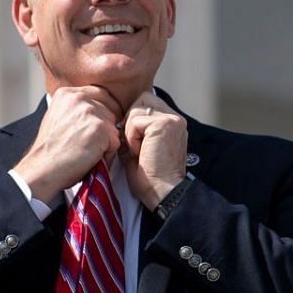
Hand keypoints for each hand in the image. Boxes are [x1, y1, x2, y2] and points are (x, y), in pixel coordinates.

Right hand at [14, 86, 122, 201]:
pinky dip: (107, 154)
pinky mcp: (101, 129)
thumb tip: (93, 111)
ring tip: (86, 152)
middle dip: (105, 128)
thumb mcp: (56, 118)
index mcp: (67, 94)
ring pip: (113, 127)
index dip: (102, 111)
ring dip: (105, 142)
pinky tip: (90, 158)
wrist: (43, 168)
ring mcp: (91, 112)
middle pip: (109, 110)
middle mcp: (79, 99)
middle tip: (90, 143)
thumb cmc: (48, 151)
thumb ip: (74, 109)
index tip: (98, 125)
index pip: (99, 94)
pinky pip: (115, 142)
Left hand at [120, 91, 187, 208]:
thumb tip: (117, 120)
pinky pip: (135, 120)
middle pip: (141, 99)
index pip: (145, 103)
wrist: (162, 193)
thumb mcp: (137, 148)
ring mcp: (172, 119)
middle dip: (131, 121)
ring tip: (138, 150)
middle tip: (133, 146)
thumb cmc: (150, 178)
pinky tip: (140, 153)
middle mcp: (175, 118)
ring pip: (136, 108)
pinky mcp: (165, 124)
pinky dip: (131, 138)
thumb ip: (132, 130)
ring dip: (130, 131)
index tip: (133, 143)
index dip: (133, 119)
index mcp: (171, 122)